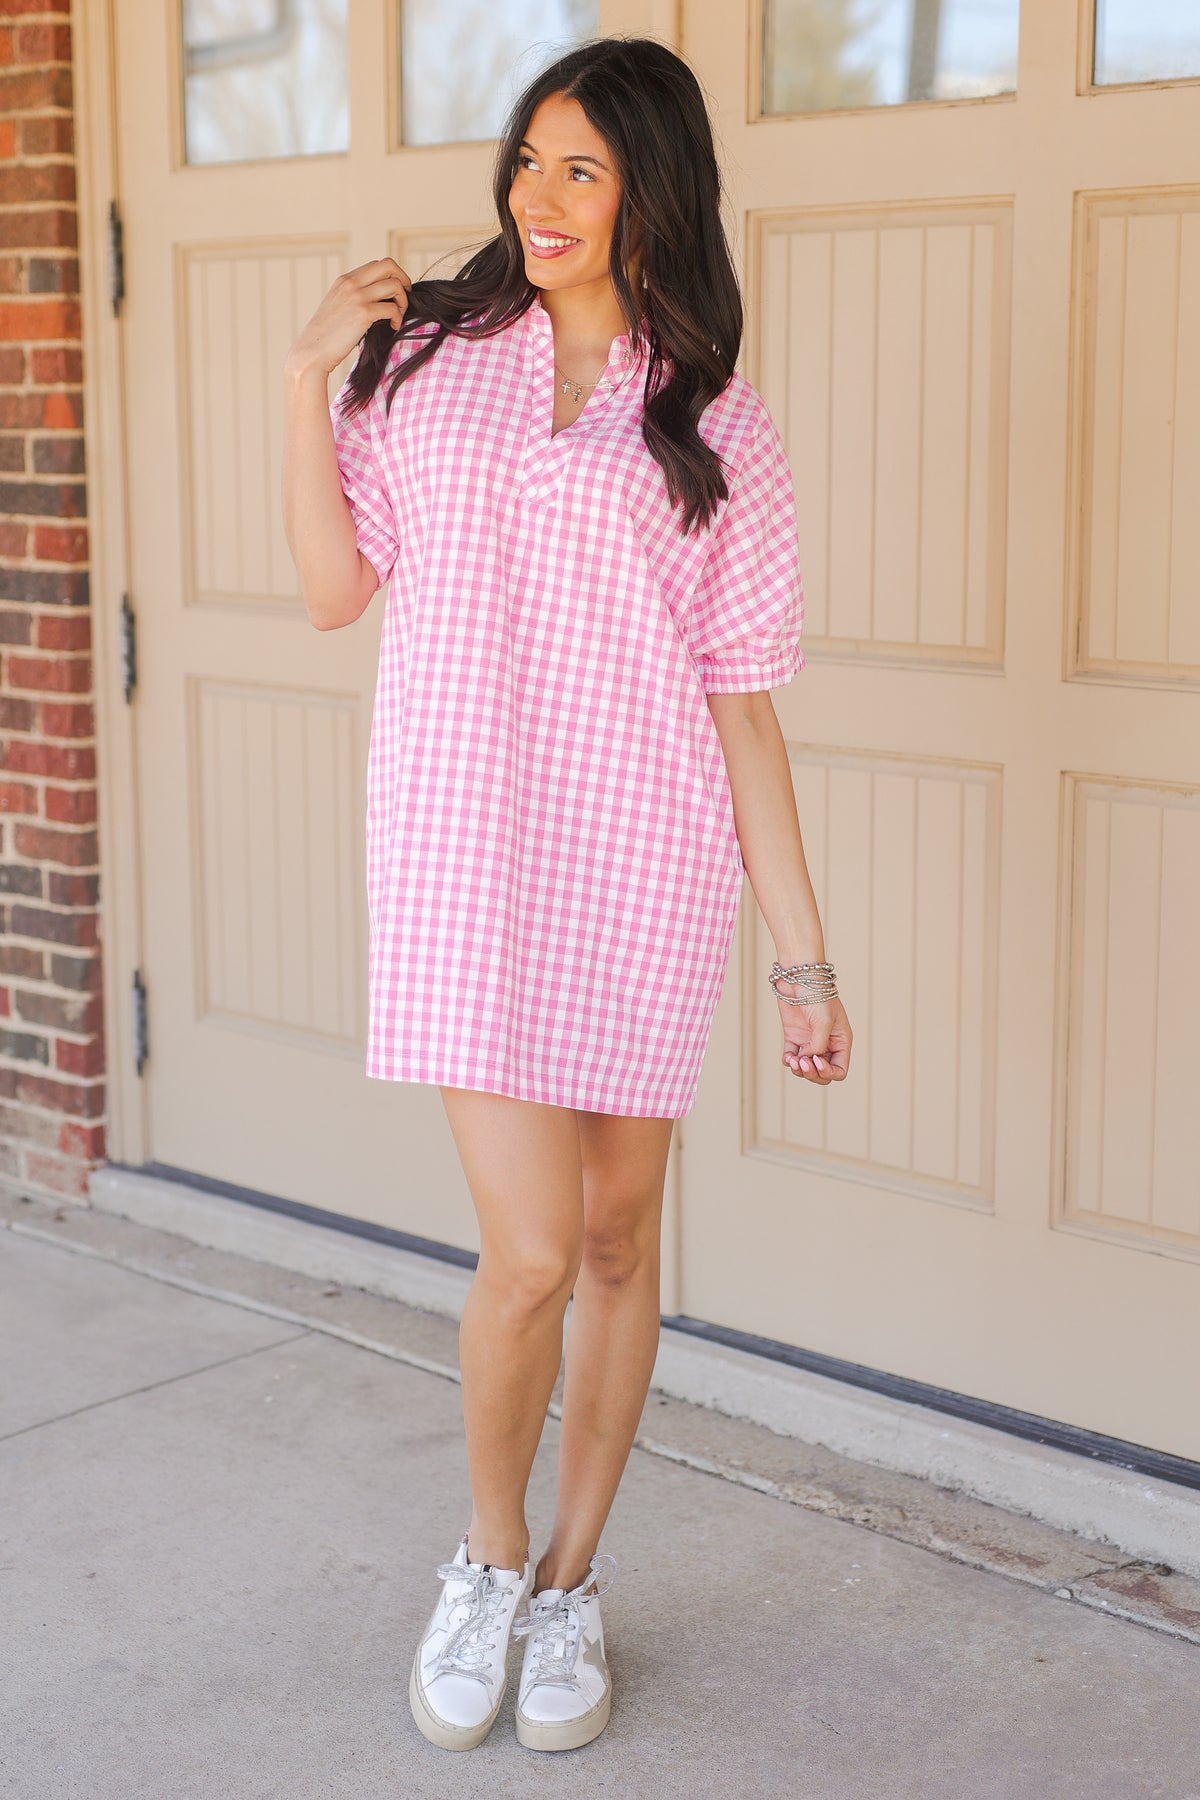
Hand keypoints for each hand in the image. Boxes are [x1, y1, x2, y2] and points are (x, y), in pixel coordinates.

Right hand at [284, 257, 411, 381]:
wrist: (311, 352)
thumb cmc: (326, 337)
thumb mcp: (337, 307)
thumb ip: (353, 298)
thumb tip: (376, 300)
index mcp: (344, 280)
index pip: (377, 265)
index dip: (392, 277)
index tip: (394, 295)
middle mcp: (351, 283)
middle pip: (389, 265)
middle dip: (403, 280)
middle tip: (404, 300)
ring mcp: (357, 296)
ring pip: (395, 284)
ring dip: (403, 301)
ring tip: (397, 317)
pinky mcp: (363, 313)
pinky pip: (392, 307)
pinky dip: (398, 317)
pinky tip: (393, 327)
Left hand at [779, 995, 851, 1084]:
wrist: (798, 978)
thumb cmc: (817, 995)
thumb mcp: (823, 1022)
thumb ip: (818, 1045)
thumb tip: (808, 1060)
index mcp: (841, 1041)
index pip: (840, 1070)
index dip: (828, 1072)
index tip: (817, 1060)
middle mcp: (827, 1044)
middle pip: (823, 1074)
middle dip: (813, 1074)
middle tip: (802, 1063)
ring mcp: (809, 1042)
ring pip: (806, 1069)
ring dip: (799, 1070)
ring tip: (793, 1060)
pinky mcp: (794, 1037)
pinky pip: (792, 1058)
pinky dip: (789, 1062)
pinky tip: (788, 1057)